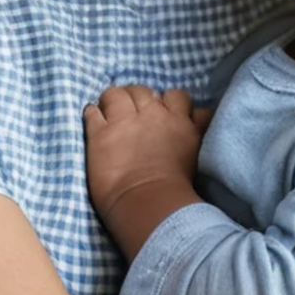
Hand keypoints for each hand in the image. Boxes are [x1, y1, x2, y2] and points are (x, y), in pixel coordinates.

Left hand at [84, 85, 204, 258]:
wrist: (148, 203)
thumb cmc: (177, 186)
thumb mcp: (196, 150)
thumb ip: (198, 127)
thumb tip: (202, 112)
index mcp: (177, 120)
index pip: (175, 95)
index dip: (166, 101)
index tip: (160, 112)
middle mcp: (151, 114)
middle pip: (142, 91)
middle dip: (137, 98)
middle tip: (132, 114)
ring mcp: (123, 121)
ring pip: (115, 94)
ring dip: (112, 101)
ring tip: (110, 112)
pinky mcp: (99, 133)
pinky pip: (92, 112)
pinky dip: (92, 114)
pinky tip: (93, 121)